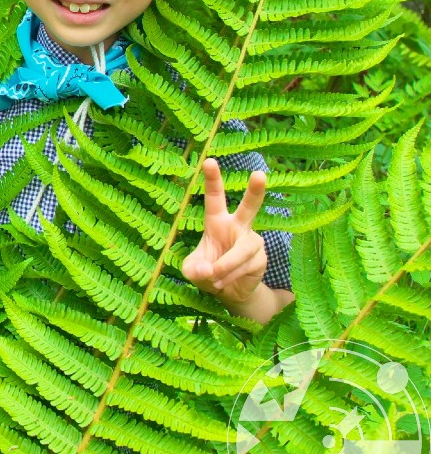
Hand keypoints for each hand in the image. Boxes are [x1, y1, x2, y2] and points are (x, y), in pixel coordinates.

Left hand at [182, 158, 267, 304]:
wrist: (228, 292)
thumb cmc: (207, 272)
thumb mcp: (192, 270)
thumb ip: (193, 269)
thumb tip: (208, 270)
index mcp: (217, 221)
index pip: (214, 197)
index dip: (212, 179)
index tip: (209, 161)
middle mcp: (238, 226)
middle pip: (249, 207)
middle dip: (255, 191)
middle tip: (259, 174)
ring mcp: (252, 241)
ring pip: (240, 251)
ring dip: (224, 267)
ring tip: (214, 278)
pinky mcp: (261, 257)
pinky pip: (245, 266)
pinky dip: (230, 276)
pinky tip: (224, 281)